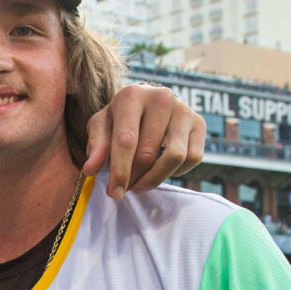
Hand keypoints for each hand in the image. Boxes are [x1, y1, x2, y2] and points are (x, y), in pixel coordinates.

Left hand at [83, 84, 205, 197]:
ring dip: (156, 178)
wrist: (146, 103)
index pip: (126, 140)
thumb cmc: (120, 118)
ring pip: (175, 157)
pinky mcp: (199, 123)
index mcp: (132, 95)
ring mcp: (184, 109)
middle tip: (125, 189)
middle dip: (135, 177)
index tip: (115, 193)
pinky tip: (161, 169)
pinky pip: (193, 158)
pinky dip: (177, 172)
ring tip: (140, 183)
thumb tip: (90, 170)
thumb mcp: (101, 126)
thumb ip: (96, 146)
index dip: (120, 171)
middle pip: (148, 153)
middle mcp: (161, 98)